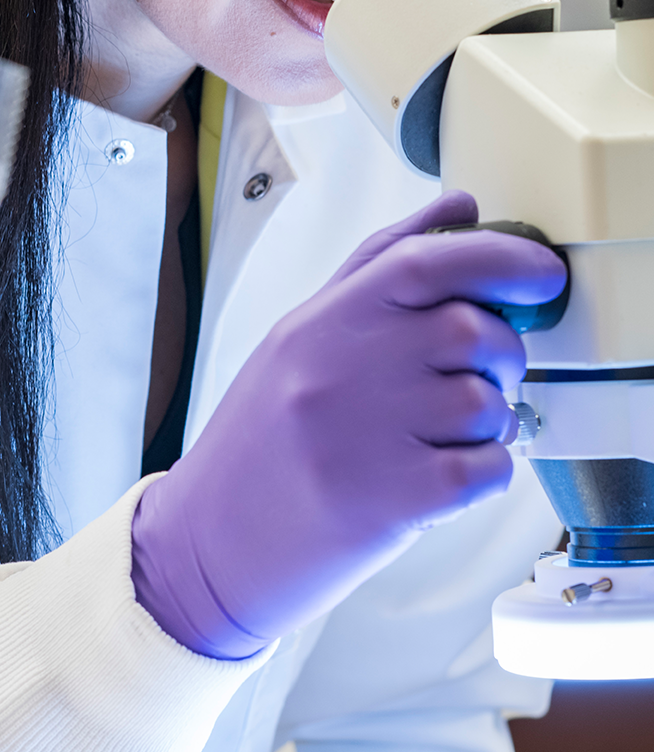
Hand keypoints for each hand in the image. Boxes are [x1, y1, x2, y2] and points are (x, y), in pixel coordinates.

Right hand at [131, 190, 565, 658]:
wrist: (209, 543)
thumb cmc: (261, 437)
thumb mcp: (301, 336)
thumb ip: (380, 267)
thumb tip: (461, 208)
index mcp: (323, 321)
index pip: (425, 261)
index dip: (500, 256)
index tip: (542, 271)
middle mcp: (343, 368)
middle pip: (472, 330)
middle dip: (501, 353)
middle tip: (481, 375)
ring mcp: (367, 435)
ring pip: (487, 404)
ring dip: (490, 421)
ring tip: (447, 435)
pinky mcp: (391, 501)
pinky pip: (487, 470)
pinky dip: (487, 472)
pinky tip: (446, 476)